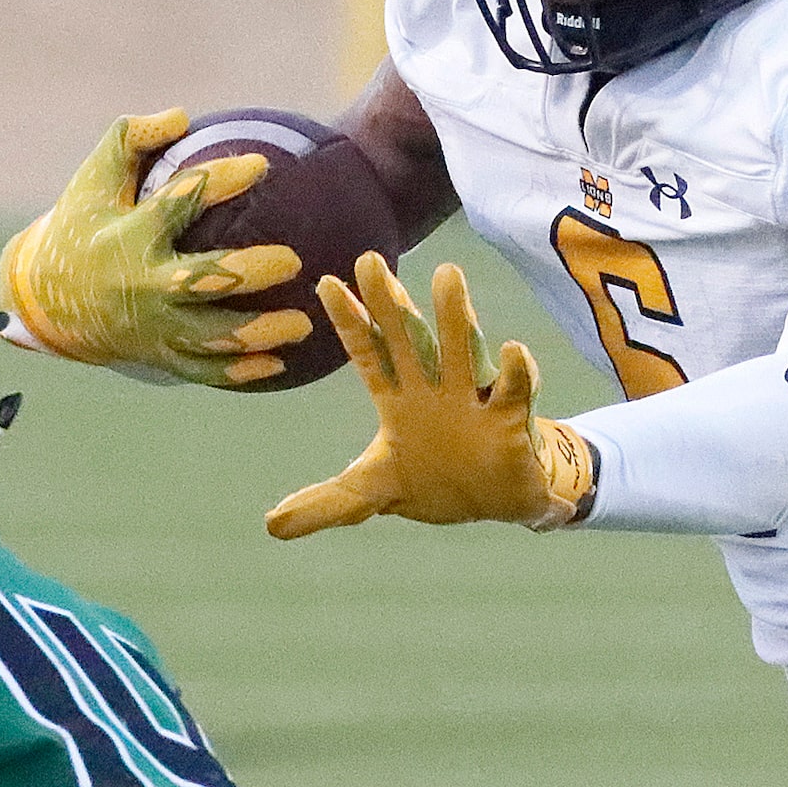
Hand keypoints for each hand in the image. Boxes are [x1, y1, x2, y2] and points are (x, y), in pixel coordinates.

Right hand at [0, 110, 312, 386]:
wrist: (45, 301)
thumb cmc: (81, 226)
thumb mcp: (93, 180)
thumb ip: (131, 139)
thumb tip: (182, 116)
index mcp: (128, 236)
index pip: (177, 203)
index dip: (219, 181)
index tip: (261, 164)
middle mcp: (143, 284)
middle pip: (201, 281)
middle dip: (248, 272)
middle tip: (292, 261)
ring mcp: (152, 327)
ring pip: (211, 337)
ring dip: (259, 333)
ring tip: (305, 322)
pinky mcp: (159, 355)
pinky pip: (204, 370)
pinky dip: (241, 372)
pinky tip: (279, 364)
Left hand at [266, 254, 595, 538]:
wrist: (494, 501)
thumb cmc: (432, 480)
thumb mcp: (372, 492)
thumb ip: (326, 503)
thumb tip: (270, 525)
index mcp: (398, 397)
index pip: (370, 352)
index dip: (351, 321)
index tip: (327, 283)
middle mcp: (433, 387)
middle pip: (409, 339)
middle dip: (390, 304)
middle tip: (370, 261)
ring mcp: (472, 398)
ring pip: (462, 350)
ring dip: (455, 317)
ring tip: (447, 276)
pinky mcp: (510, 420)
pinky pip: (515, 390)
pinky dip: (517, 372)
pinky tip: (513, 351)